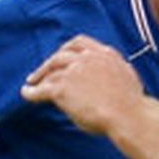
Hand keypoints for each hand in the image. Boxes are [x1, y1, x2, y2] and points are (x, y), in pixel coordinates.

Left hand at [21, 35, 142, 133]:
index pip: (80, 43)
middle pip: (61, 55)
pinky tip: (26, 94)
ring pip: (51, 71)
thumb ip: (112, 71)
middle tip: (43, 71)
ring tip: (32, 83)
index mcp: (105, 54)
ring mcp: (73, 72)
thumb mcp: (126, 77)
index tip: (61, 54)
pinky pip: (42, 89)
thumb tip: (106, 77)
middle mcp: (87, 58)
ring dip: (39, 77)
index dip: (67, 49)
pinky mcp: (62, 88)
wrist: (128, 116)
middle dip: (50, 63)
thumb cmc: (132, 105)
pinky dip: (32, 92)